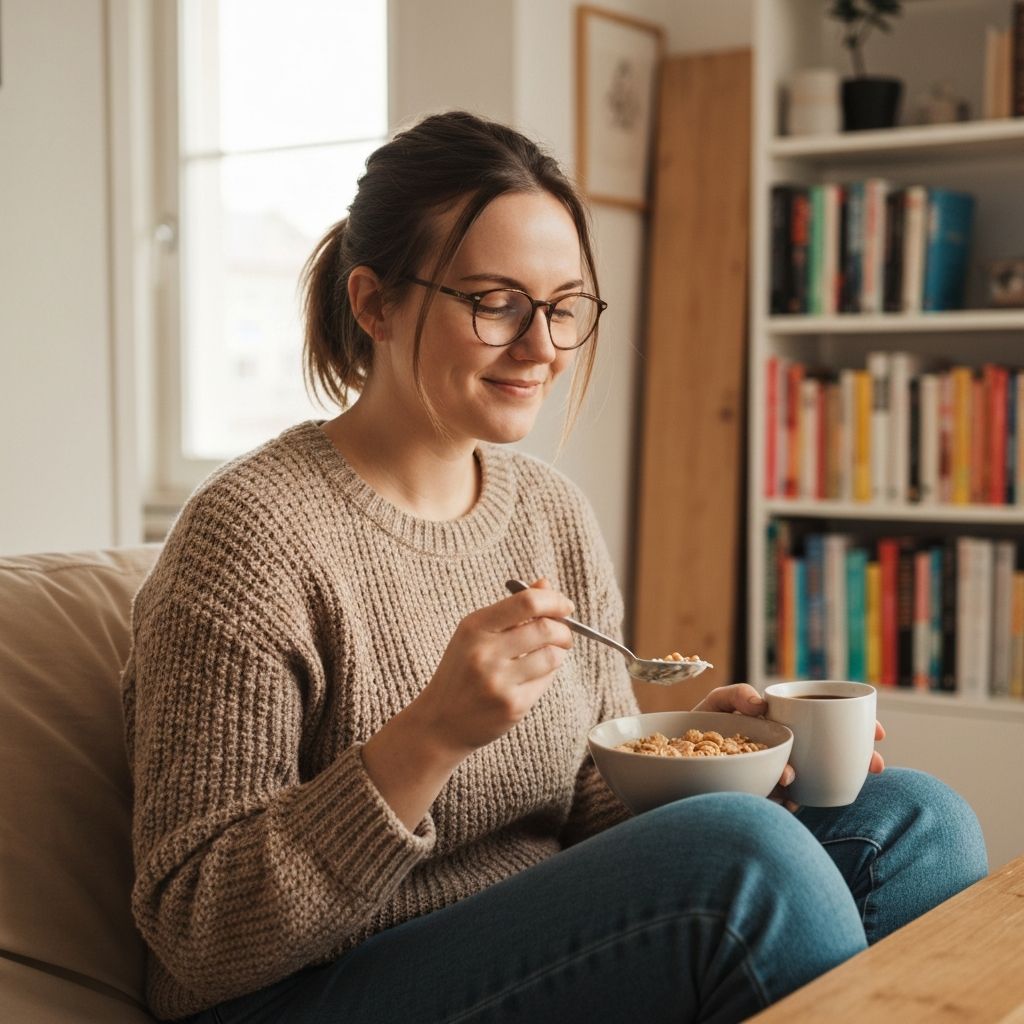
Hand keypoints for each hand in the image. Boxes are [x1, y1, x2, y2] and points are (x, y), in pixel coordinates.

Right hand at [409, 578, 573, 760]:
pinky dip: (548, 675)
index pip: (527, 602)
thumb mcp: (476, 634)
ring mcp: (498, 681)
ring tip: (550, 654)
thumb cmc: (462, 671)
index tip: (565, 606)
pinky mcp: (512, 705)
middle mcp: (484, 652)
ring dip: (559, 653)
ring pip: (552, 656)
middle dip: (564, 630)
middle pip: (545, 628)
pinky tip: (534, 676)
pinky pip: (546, 681)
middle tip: (564, 634)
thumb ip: (512, 609)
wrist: (440, 722)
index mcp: (474, 627)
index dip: (554, 601)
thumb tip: (545, 584)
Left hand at [691, 685, 886, 812]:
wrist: (673, 762)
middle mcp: (787, 752)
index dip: (856, 729)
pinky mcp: (763, 800)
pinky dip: (793, 804)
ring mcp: (778, 777)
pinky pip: (787, 805)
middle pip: (832, 755)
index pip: (828, 725)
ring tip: (817, 780)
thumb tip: (761, 703)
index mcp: (784, 726)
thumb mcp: (716, 705)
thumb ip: (734, 695)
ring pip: (815, 780)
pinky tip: (790, 801)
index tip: (878, 733)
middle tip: (876, 764)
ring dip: (830, 782)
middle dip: (859, 759)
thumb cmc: (697, 728)